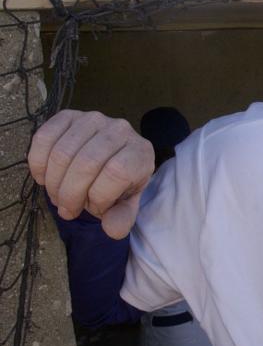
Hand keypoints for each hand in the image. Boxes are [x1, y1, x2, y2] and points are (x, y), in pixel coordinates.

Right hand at [28, 110, 154, 238]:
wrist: (112, 156)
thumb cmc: (121, 181)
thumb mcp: (127, 201)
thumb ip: (123, 216)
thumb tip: (113, 229)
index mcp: (140, 152)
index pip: (115, 173)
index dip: (99, 197)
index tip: (95, 210)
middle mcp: (120, 130)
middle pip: (85, 164)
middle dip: (70, 195)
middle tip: (67, 209)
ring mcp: (93, 119)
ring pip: (62, 153)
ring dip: (53, 183)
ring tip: (58, 196)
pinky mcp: (69, 115)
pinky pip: (44, 138)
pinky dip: (38, 163)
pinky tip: (44, 178)